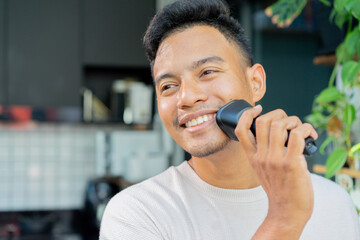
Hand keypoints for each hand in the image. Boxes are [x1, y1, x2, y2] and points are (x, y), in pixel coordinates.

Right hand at [234, 105, 317, 238]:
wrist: (287, 212)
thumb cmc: (279, 191)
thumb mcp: (263, 171)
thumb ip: (264, 153)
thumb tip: (279, 134)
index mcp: (252, 157)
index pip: (240, 130)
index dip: (247, 114)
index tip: (258, 109)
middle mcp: (261, 157)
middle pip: (262, 121)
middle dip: (278, 113)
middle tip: (289, 121)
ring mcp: (275, 160)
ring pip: (280, 125)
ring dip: (294, 120)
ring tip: (302, 128)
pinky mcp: (292, 164)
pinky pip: (297, 135)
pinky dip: (306, 129)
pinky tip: (311, 135)